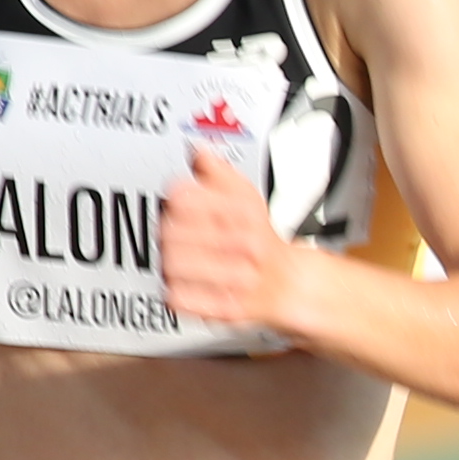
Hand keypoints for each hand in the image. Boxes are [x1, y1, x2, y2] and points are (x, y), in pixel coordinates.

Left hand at [157, 160, 301, 339]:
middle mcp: (242, 245)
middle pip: (170, 231)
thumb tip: (197, 150)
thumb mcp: (247, 197)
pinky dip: (174, 290)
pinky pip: (179, 297)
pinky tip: (182, 282)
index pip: (183, 198)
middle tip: (173, 233)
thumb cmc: (264, 242)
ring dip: (167, 260)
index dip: (173, 199)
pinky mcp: (227, 309)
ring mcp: (235, 278)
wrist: (292, 286)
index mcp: (243, 213)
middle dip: (166, 231)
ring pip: (171, 264)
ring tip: (177, 257)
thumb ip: (218, 171)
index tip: (177, 203)